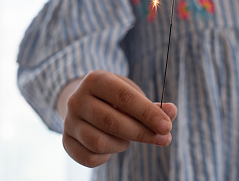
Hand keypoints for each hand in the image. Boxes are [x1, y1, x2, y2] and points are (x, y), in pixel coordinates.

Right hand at [62, 70, 176, 167]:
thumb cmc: (115, 98)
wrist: (84, 101)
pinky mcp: (66, 141)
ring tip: (127, 138)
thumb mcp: (132, 94)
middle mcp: (77, 99)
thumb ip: (153, 105)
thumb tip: (172, 111)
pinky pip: (89, 158)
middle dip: (142, 133)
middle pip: (112, 122)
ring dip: (122, 144)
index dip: (147, 113)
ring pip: (99, 142)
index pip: (124, 97)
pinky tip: (112, 146)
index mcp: (95, 79)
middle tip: (164, 139)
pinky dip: (106, 157)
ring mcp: (69, 121)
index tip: (167, 126)